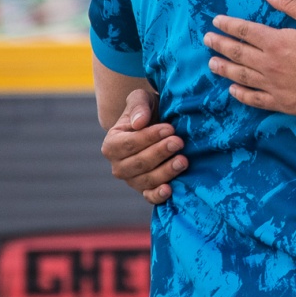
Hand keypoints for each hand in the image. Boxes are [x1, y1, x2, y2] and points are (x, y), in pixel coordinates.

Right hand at [101, 87, 184, 205]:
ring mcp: (132, 180)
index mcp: (112, 144)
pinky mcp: (146, 189)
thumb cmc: (148, 110)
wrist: (158, 124)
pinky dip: (158, 196)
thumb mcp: (141, 99)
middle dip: (160, 153)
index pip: (128, 143)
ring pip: (146, 180)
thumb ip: (138, 107)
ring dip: (165, 172)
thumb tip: (139, 123)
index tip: (169, 128)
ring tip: (183, 160)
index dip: (149, 137)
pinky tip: (170, 190)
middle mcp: (118, 165)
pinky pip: (149, 196)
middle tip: (179, 142)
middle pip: (137, 163)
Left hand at [206, 0, 295, 116]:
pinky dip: (241, 94)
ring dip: (224, 68)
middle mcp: (270, 65)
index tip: (216, 21)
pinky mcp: (283, 103)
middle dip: (220, 45)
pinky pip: (255, 99)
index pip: (244, 31)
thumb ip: (290, 3)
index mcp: (277, 42)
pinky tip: (233, 90)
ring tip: (212, 64)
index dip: (228, 25)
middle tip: (207, 40)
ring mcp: (274, 87)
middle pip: (238, 54)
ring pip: (241, 76)